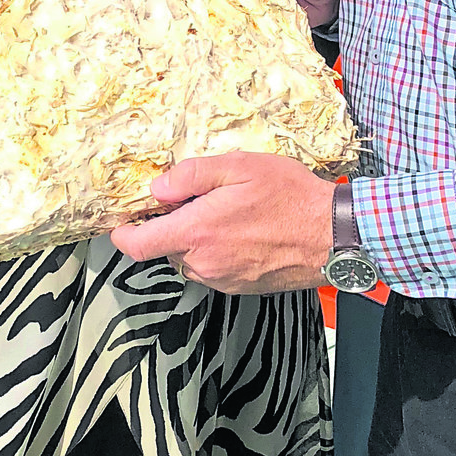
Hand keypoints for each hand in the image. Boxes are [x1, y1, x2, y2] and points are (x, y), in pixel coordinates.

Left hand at [110, 153, 335, 293]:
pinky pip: (214, 270)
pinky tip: (244, 233)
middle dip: (174, 226)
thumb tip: (158, 188)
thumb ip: (192, 176)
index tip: (122, 223)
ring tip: (230, 215)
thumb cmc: (292, 198)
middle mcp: (205, 262)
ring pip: (191, 259)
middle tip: (201, 201)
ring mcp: (223, 279)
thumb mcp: (240, 167)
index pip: (139, 245)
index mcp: (197, 231)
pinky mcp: (240, 288)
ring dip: (197, 240)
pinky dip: (218, 252)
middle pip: (167, 248)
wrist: (334, 235)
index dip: (123, 234)